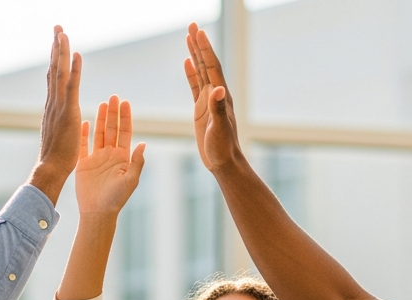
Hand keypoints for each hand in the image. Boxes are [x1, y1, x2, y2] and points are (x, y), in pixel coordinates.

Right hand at [28, 25, 81, 204]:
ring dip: (61, 50)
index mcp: (52, 107)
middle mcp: (53, 102)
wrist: (49, 169)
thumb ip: (58, 122)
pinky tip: (76, 53)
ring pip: (60, 72)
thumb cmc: (55, 159)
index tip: (56, 42)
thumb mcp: (57, 134)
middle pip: (54, 68)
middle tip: (57, 27)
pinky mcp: (68, 112)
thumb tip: (59, 116)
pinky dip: (74, 69)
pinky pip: (72, 86)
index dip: (55, 58)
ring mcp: (59, 105)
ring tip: (62, 31)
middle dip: (55, 46)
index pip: (53, 77)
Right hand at [74, 96, 145, 216]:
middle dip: (113, 113)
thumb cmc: (116, 199)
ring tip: (103, 103)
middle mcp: (110, 155)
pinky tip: (85, 121)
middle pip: (112, 129)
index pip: (125, 133)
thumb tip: (143, 143)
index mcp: (123, 158)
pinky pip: (83, 145)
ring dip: (100, 119)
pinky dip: (83, 133)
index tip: (125, 103)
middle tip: (113, 97)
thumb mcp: (131, 180)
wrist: (97, 212)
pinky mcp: (83, 163)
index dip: (125, 118)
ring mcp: (96, 158)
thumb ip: (137, 162)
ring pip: (98, 133)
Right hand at [183, 23, 243, 172]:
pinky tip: (187, 62)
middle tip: (192, 25)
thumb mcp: (219, 128)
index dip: (204, 49)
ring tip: (189, 36)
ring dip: (195, 54)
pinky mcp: (201, 109)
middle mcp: (216, 94)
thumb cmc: (223, 147)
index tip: (198, 31)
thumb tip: (217, 89)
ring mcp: (208, 100)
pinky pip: (195, 85)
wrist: (223, 162)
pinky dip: (191, 72)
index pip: (212, 66)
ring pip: (201, 71)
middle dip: (199, 44)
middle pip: (206, 63)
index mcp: (221, 96)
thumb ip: (217, 108)